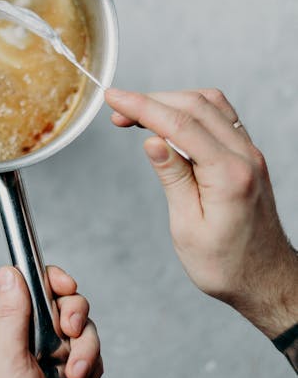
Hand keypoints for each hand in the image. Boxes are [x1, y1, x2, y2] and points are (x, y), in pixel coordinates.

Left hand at [0, 265, 101, 377]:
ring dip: (85, 355)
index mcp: (6, 328)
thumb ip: (12, 313)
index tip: (68, 288)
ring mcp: (49, 361)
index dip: (56, 282)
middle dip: (76, 321)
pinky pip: (92, 363)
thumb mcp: (5, 358)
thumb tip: (9, 271)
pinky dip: (90, 375)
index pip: (35, 286)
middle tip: (69, 336)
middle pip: (67, 306)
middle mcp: (28, 340)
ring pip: (84, 335)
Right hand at [106, 87, 297, 338]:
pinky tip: (170, 123)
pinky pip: (221, 117)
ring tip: (139, 114)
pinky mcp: (248, 156)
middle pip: (195, 105)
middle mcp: (245, 156)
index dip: (142, 106)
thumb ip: (173, 178)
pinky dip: (191, 111)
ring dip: (171, 101)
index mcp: (229, 176)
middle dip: (152, 100)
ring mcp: (250, 153)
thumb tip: (151, 140)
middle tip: (118, 110)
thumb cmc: (225, 265)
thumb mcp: (188, 228)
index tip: (113, 97)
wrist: (265, 279)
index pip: (179, 125)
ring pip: (210, 105)